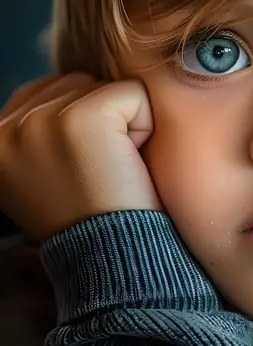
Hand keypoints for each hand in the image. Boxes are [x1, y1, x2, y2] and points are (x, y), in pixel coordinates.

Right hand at [0, 73, 162, 242]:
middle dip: (101, 122)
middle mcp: (7, 128)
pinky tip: (128, 164)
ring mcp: (40, 121)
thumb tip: (70, 89)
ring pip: (104, 86)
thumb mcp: (42, 175)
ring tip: (111, 170)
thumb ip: (41, 133)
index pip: (48, 92)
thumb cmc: (93, 221)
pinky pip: (134, 93)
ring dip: (122, 124)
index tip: (82, 172)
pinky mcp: (81, 118)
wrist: (114, 260)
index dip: (81, 127)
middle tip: (98, 174)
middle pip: (76, 84)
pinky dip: (145, 126)